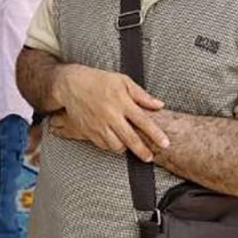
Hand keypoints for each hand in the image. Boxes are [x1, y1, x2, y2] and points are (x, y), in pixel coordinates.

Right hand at [52, 64, 167, 160]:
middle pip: (131, 139)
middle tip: (149, 157)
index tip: (165, 143)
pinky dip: (111, 146)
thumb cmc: (98, 80)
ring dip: (125, 149)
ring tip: (130, 146)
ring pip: (116, 146)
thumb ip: (141, 95)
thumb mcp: (122, 81)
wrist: (71, 85)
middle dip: (142, 151)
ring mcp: (99, 125)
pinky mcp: (88, 131)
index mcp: (122, 102)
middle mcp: (111, 115)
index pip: (143, 121)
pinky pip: (103, 145)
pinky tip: (115, 141)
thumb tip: (159, 104)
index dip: (156, 134)